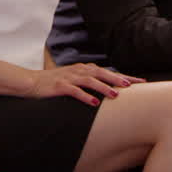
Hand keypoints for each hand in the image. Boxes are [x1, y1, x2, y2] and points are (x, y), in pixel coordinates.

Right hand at [27, 63, 144, 105]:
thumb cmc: (54, 83)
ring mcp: (69, 77)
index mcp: (84, 69)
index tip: (140, 82)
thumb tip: (108, 89)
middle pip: (102, 73)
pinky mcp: (60, 85)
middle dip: (118, 79)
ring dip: (104, 87)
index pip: (108, 72)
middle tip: (131, 86)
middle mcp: (79, 70)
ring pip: (90, 80)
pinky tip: (94, 103)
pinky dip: (85, 96)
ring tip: (115, 95)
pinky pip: (75, 90)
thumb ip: (89, 81)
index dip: (124, 76)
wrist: (30, 82)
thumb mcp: (74, 80)